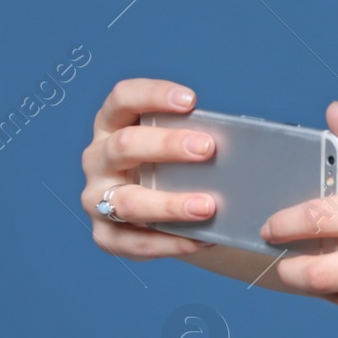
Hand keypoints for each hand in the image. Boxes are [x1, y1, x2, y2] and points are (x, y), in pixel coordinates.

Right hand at [80, 78, 221, 259]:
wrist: (161, 215)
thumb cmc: (173, 168)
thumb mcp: (175, 148)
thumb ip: (192, 139)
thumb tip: (241, 141)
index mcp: (111, 126)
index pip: (122, 99)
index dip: (152, 95)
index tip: (190, 100)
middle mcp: (98, 159)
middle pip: (125, 146)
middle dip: (167, 145)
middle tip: (208, 149)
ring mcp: (96, 199)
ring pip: (129, 201)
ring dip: (170, 203)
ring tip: (208, 206)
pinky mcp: (106, 236)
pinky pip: (138, 242)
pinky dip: (173, 242)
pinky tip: (203, 239)